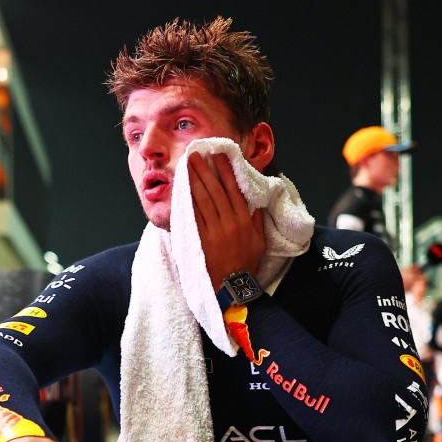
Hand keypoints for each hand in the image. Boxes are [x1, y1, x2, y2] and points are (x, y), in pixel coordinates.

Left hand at [189, 152, 265, 289]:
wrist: (233, 286)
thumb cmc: (246, 263)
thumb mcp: (259, 240)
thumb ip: (256, 220)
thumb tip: (254, 202)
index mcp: (244, 220)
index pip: (234, 189)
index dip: (225, 171)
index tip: (219, 156)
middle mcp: (229, 222)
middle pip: (215, 191)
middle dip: (205, 171)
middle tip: (196, 155)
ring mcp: (214, 231)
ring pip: (203, 201)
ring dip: (194, 181)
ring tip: (187, 167)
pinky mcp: (201, 239)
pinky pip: (193, 216)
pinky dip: (188, 202)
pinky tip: (182, 190)